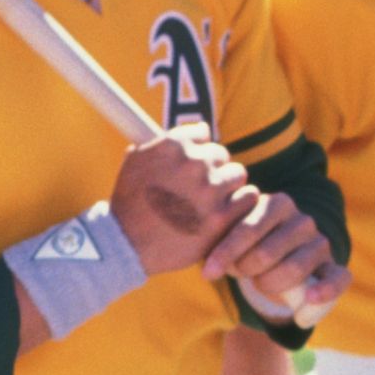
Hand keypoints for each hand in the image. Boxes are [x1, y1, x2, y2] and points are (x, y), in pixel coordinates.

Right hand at [110, 123, 255, 274]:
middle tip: (200, 189)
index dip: (197, 151)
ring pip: (237, 174)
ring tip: (212, 202)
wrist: (126, 245)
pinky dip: (241, 203)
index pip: (202, 134)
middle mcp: (192, 163)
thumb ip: (164, 142)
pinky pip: (248, 197)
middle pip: (221, 154)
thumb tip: (202, 129)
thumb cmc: (130, 203)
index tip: (191, 166)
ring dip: (227, 186)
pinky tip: (229, 211)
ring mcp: (209, 190)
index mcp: (172, 146)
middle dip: (212, 169)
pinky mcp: (221, 217)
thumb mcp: (136, 160)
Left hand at [204, 187, 348, 326]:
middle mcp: (303, 220)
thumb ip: (220, 241)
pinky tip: (307, 302)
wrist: (271, 262)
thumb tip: (209, 269)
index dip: (226, 254)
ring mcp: (320, 244)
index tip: (208, 273)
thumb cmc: (245, 247)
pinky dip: (324, 291)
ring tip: (258, 283)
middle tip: (238, 274)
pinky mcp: (334, 267)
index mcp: (277, 204)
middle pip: (266, 254)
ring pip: (293, 269)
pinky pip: (337, 279)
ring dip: (268, 284)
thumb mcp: (230, 237)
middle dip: (245, 270)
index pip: (248, 229)